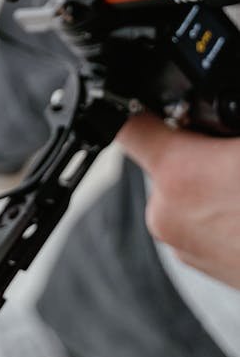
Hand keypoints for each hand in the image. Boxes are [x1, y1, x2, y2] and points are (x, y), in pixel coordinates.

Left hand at [117, 112, 239, 287]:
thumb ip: (229, 114)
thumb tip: (226, 104)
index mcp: (180, 176)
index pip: (127, 122)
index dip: (140, 100)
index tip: (154, 91)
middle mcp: (168, 214)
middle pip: (158, 154)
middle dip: (189, 142)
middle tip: (227, 144)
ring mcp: (184, 245)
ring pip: (179, 186)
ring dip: (204, 176)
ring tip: (239, 174)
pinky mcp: (202, 264)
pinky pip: (195, 216)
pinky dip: (215, 204)